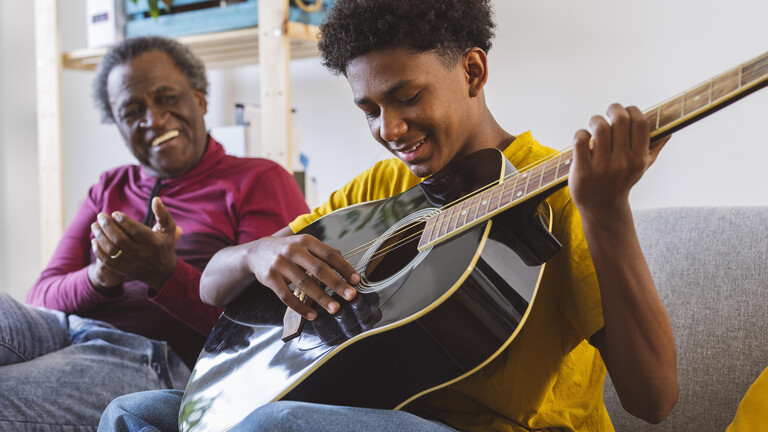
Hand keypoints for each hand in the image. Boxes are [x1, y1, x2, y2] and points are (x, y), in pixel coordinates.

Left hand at [90, 197, 180, 289]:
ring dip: (100, 236)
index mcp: (154, 243)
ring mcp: (132, 263)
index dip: (124, 221)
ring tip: (95, 225)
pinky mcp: (123, 270)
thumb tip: (155, 199)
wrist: (162, 272)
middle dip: (107, 226)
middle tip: (101, 216)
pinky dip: (98, 250)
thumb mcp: (169, 229)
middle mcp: (142, 254)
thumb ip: (163, 214)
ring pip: (111, 250)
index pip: (136, 231)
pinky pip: (106, 261)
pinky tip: (94, 240)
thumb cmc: (164, 245)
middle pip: (120, 240)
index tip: (115, 213)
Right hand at [245, 234, 359, 319]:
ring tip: (335, 309)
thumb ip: (323, 255)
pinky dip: (300, 307)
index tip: (356, 280)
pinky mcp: (269, 278)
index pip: (329, 254)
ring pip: (304, 283)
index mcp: (306, 241)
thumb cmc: (288, 250)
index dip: (344, 267)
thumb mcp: (305, 246)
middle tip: (351, 296)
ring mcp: (280, 264)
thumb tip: (347, 268)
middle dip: (336, 284)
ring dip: (321, 298)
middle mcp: (293, 250)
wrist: (256, 251)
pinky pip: (286, 296)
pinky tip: (312, 315)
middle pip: (318, 269)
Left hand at [568, 103, 668, 219]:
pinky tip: (584, 138)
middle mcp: (622, 162)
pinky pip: (581, 140)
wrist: (602, 208)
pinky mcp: (583, 170)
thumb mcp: (641, 168)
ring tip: (594, 124)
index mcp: (639, 158)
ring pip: (599, 127)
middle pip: (620, 119)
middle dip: (613, 109)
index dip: (632, 110)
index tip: (625, 112)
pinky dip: (581, 133)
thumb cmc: (621, 182)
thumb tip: (669, 131)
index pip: (640, 122)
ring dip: (595, 120)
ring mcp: (602, 167)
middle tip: (608, 114)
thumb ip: (654, 148)